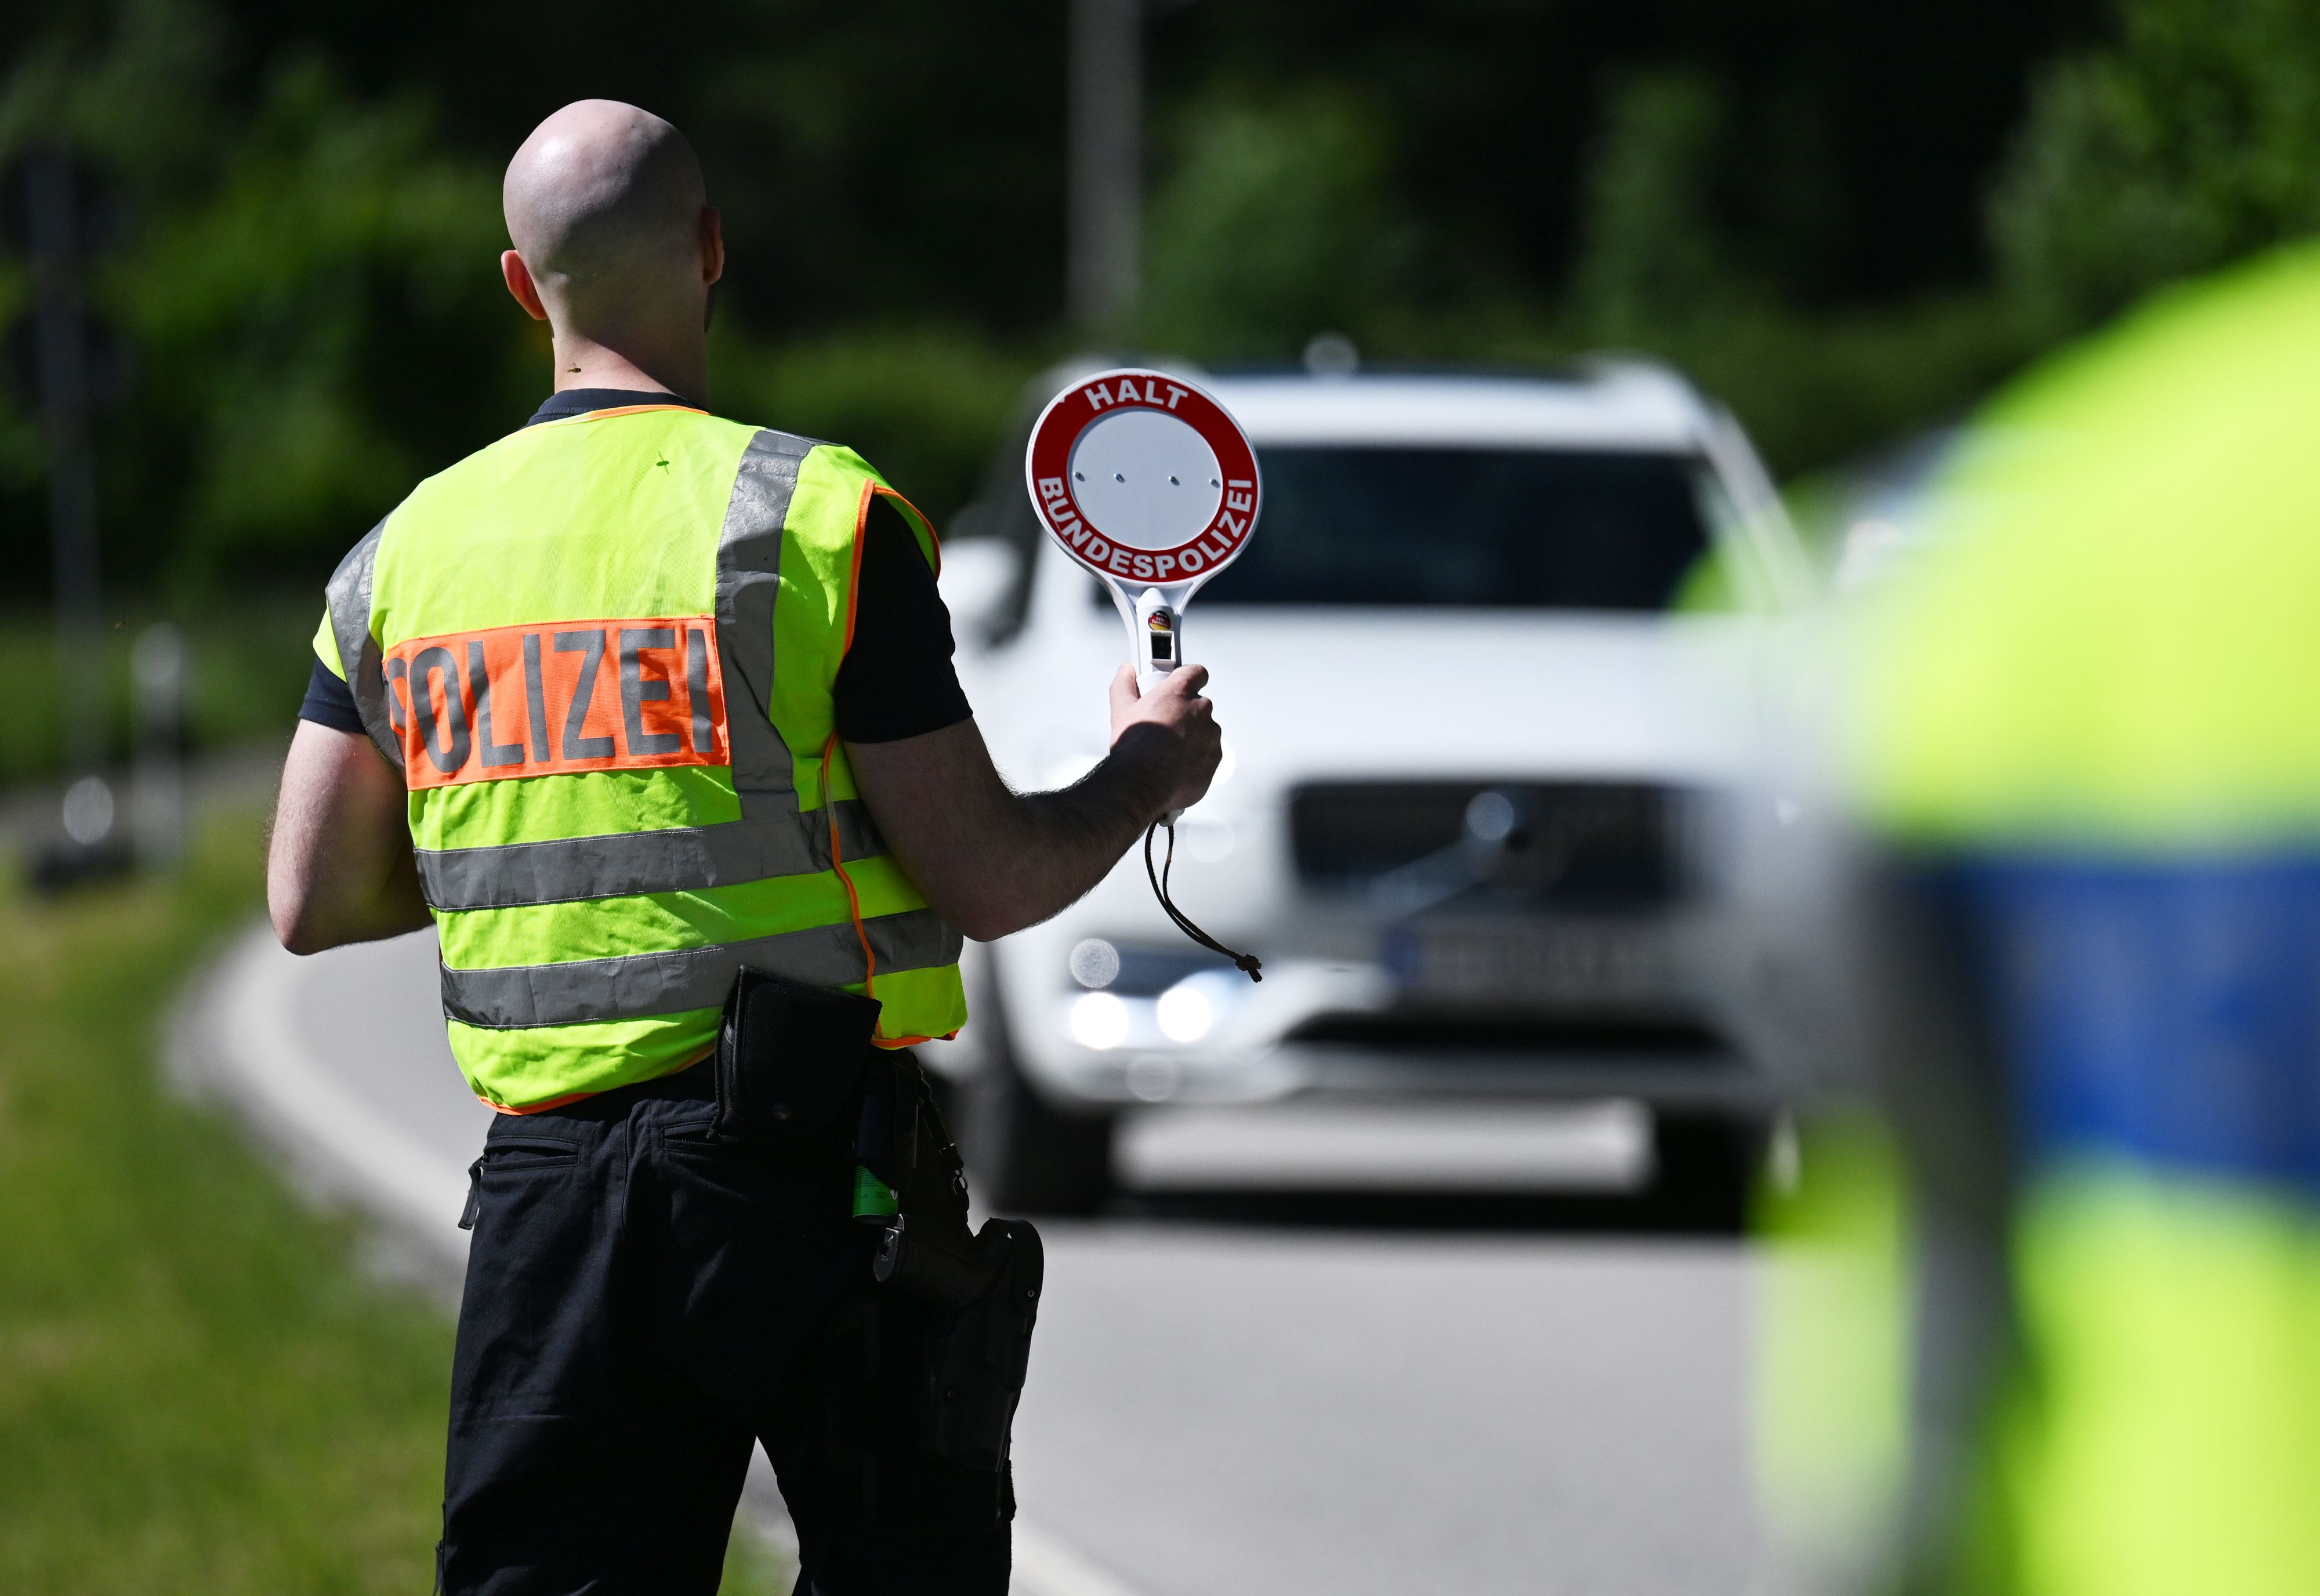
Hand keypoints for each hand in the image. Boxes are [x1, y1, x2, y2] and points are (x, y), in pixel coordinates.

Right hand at [1107, 663, 1222, 818]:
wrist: (1143, 783)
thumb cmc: (1134, 747)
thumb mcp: (1121, 709)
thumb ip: (1125, 685)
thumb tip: (1127, 672)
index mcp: (1180, 692)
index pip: (1196, 673)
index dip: (1189, 678)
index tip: (1180, 687)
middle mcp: (1200, 710)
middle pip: (1198, 705)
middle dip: (1184, 714)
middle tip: (1163, 726)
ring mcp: (1211, 735)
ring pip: (1204, 731)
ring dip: (1191, 738)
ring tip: (1167, 751)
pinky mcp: (1214, 759)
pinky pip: (1207, 754)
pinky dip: (1196, 759)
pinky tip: (1175, 766)